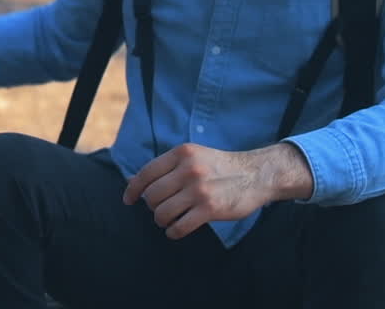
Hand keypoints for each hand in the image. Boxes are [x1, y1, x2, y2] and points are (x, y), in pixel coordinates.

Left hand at [122, 143, 311, 239]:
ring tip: (168, 220)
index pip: (146, 173)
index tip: (129, 200)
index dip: (133, 189)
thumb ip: (168, 167)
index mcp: (182, 153)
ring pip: (162, 213)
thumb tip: (134, 181)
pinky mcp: (210, 208)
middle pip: (152, 195)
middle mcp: (188, 169)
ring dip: (162, 220)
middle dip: (152, 206)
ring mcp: (199, 189)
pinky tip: (176, 230)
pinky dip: (173, 232)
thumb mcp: (193, 156)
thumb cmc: (219, 167)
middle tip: (160, 210)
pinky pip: (179, 227)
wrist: (255, 174)